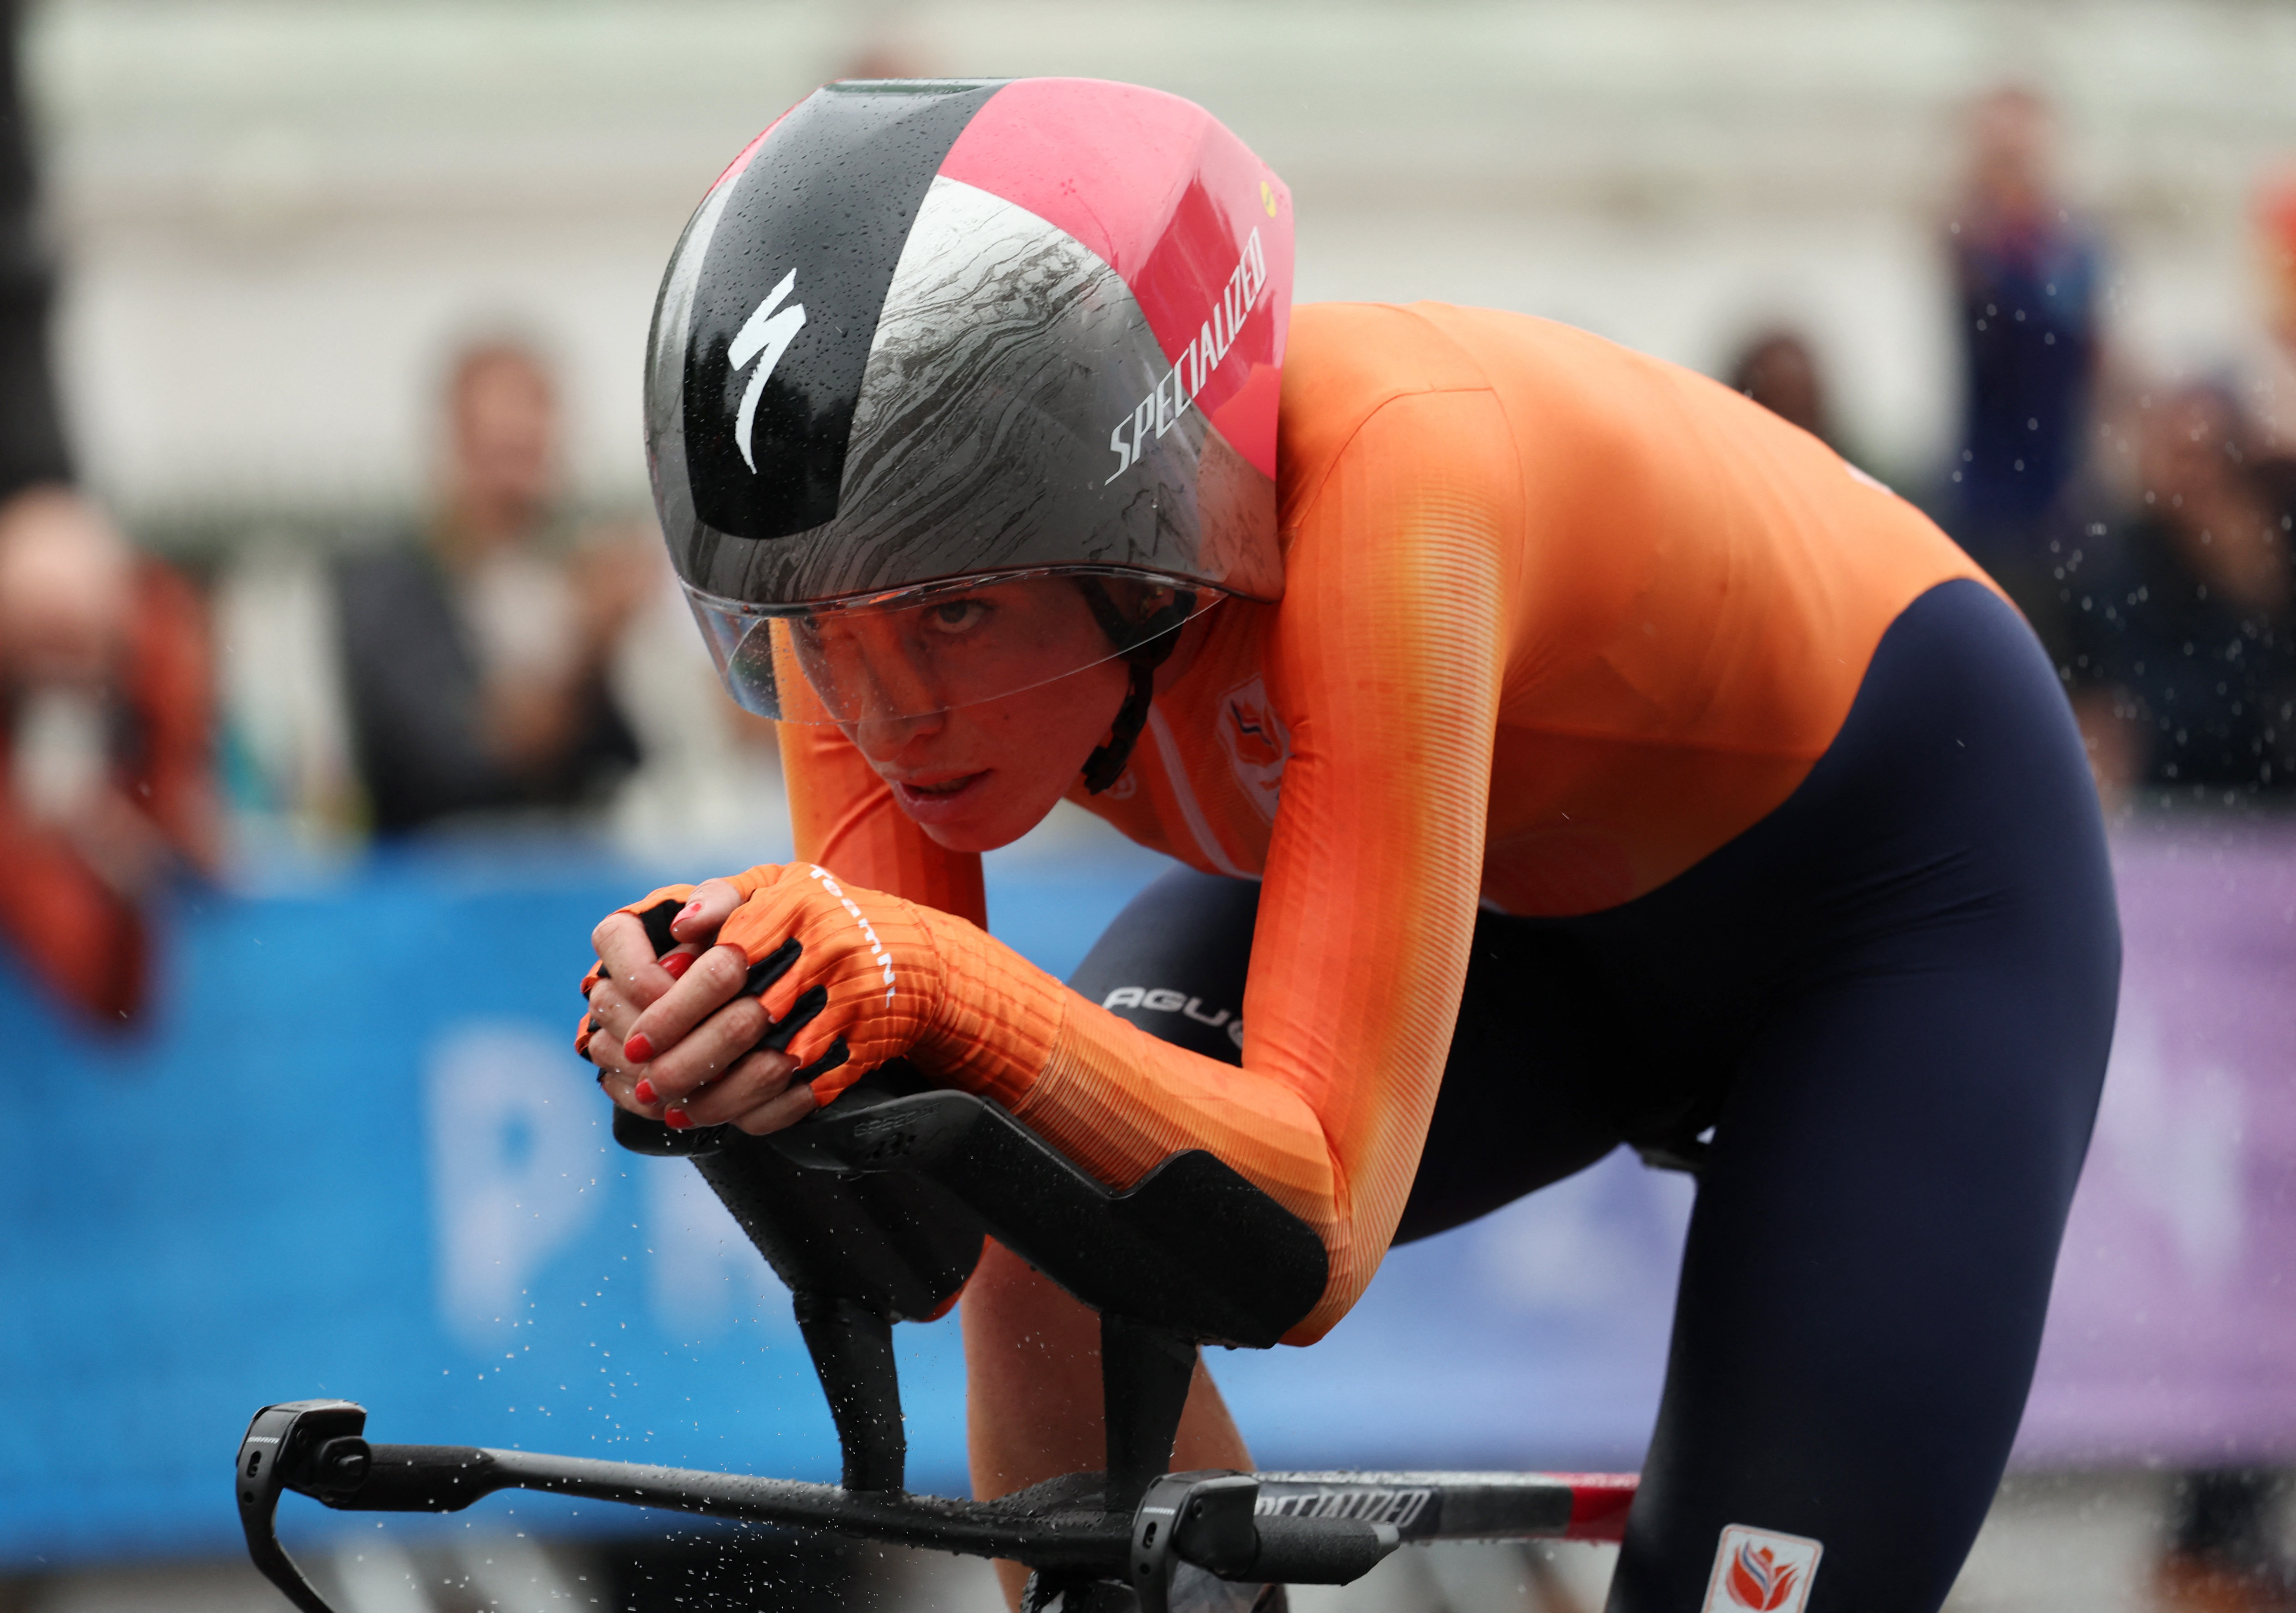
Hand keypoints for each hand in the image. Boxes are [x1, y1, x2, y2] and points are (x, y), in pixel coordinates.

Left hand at [584, 864, 945, 1133]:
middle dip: (684, 1066)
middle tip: (647, 1087)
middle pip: (742, 1026)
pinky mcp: (862, 1052)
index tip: (638, 1038)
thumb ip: (724, 896)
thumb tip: (678, 927)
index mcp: (797, 914)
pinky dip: (762, 1115)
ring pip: (771, 1072)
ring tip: (678, 1111)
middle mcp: (825, 961)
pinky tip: (730, 1118)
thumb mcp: (782, 885)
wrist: (918, 959)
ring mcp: (848, 1011)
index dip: (672, 1009)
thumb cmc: (831, 917)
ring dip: (716, 1102)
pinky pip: (805, 1096)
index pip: (722, 967)